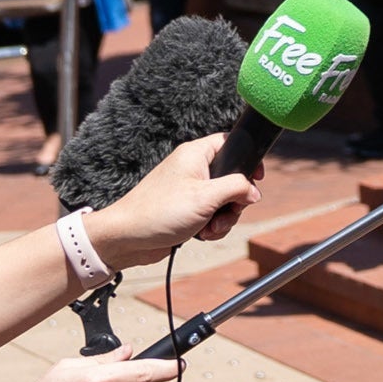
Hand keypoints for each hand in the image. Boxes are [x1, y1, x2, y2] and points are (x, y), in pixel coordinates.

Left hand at [84, 133, 258, 266]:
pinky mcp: (186, 210)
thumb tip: (254, 192)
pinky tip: (202, 234)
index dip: (247, 159)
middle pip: (232, 178)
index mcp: (195, 155)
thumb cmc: (160, 212)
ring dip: (224, 218)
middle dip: (234, 201)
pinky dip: (212, 226)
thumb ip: (237, 188)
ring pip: (224, 200)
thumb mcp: (206, 197)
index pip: (230, 143)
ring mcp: (189, 190)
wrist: (126, 239)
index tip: (256, 178)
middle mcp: (193, 169)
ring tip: (209, 228)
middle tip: (226, 212)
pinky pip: (212, 214)